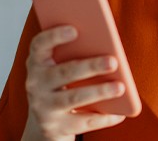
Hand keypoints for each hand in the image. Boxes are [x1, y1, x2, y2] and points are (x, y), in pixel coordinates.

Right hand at [21, 25, 126, 140]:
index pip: (39, 45)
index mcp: (37, 63)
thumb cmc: (61, 85)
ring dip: (99, 91)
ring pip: (74, 98)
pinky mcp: (56, 128)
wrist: (46, 124)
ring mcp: (44, 108)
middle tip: (113, 61)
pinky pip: (83, 122)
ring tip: (120, 87)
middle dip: (90, 66)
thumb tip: (107, 45)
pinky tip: (120, 113)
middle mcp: (36, 84)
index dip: (54, 36)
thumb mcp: (60, 67)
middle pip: (64, 72)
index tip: (75, 29)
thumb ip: (75, 53)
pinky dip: (104, 118)